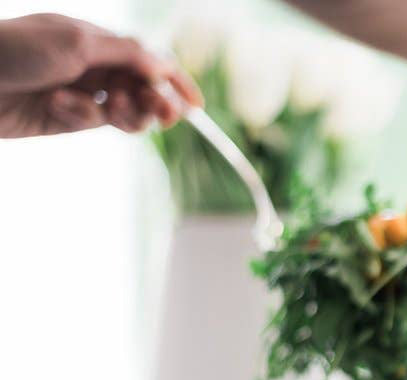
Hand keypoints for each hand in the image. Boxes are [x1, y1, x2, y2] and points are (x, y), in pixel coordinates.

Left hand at [0, 14, 201, 137]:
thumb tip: (166, 65)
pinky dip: (82, 115)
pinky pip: (94, 122)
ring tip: (107, 108)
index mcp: (99, 40)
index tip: (196, 105)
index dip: (175, 81)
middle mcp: (95, 66)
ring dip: (124, 113)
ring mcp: (83, 93)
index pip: (149, 60)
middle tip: (159, 113)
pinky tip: (58, 105)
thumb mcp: (79, 44)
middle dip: (155, 102)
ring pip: (126, 112)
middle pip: (144, 90)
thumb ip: (128, 55)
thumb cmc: (18, 49)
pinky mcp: (69, 118)